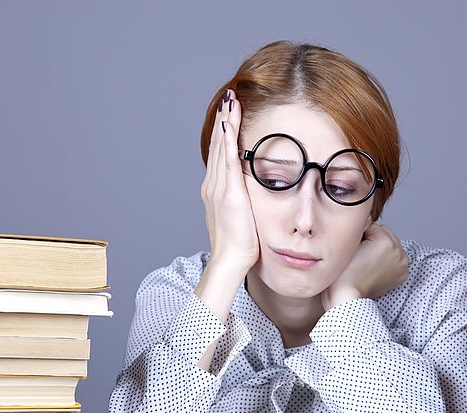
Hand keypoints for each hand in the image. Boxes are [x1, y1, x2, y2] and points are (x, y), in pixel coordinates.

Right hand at [200, 89, 259, 277]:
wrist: (230, 260)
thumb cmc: (240, 245)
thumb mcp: (241, 217)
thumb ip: (244, 202)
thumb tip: (253, 194)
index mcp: (216, 190)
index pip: (221, 153)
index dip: (224, 132)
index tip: (229, 113)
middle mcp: (213, 185)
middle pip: (218, 144)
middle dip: (223, 120)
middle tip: (228, 97)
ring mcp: (219, 187)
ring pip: (222, 147)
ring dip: (225, 122)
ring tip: (229, 101)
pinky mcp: (228, 192)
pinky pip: (228, 159)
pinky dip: (228, 139)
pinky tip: (230, 122)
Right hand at [321, 223, 409, 310]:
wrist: (347, 296)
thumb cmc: (344, 272)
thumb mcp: (349, 243)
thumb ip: (360, 228)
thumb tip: (366, 222)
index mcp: (386, 241)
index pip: (372, 226)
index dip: (360, 234)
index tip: (355, 246)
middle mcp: (398, 252)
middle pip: (385, 234)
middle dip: (374, 240)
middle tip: (361, 254)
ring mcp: (402, 264)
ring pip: (391, 245)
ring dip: (382, 249)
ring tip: (368, 261)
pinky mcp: (402, 274)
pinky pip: (395, 258)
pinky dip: (387, 260)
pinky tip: (376, 267)